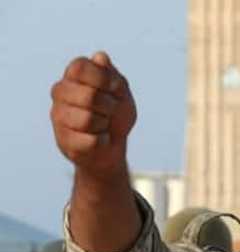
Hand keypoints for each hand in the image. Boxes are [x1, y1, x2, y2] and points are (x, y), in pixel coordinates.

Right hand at [51, 52, 135, 177]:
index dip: (103, 79)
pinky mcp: (63, 140)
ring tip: (102, 124)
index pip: (80, 67)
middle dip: (109, 106)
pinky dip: (103, 141)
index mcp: (72, 75)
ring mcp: (58, 115)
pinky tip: (99, 139)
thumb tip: (100, 57)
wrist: (111, 145)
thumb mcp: (121, 92)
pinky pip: (90, 140)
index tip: (115, 88)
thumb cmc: (115, 114)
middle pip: (88, 95)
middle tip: (111, 110)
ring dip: (105, 124)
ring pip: (87, 119)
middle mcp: (59, 92)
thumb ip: (111, 75)